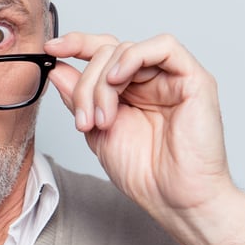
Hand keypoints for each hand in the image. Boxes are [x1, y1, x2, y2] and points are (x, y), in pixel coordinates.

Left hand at [45, 33, 232, 218]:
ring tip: (102, 117)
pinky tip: (118, 80)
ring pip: (127, 49)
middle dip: (86, 84)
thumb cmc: (141, 172)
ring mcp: (172, 77)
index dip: (76, 44)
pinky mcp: (195, 79)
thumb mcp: (95, 130)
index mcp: (128, 89)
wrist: (173, 199)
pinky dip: (133, 57)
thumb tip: (56, 69)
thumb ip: (77, 98)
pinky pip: (165, 46)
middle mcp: (150, 79)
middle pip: (108, 51)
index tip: (50, 49)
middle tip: (84, 119)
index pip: (101, 52)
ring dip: (103, 81)